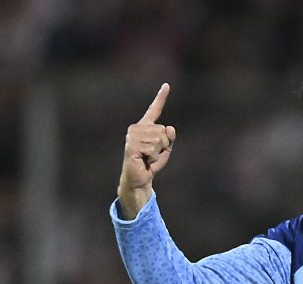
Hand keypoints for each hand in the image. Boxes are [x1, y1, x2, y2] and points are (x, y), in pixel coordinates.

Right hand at [118, 83, 177, 218]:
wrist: (139, 179)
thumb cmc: (150, 164)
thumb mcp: (165, 149)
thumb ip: (169, 137)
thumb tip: (170, 127)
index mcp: (145, 127)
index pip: (154, 110)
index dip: (161, 97)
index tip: (167, 85)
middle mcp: (137, 128)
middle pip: (164, 130)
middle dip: (164, 145)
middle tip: (152, 154)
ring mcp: (133, 136)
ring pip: (160, 139)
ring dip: (158, 152)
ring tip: (148, 157)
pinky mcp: (132, 145)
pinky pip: (153, 148)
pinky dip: (153, 157)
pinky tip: (144, 160)